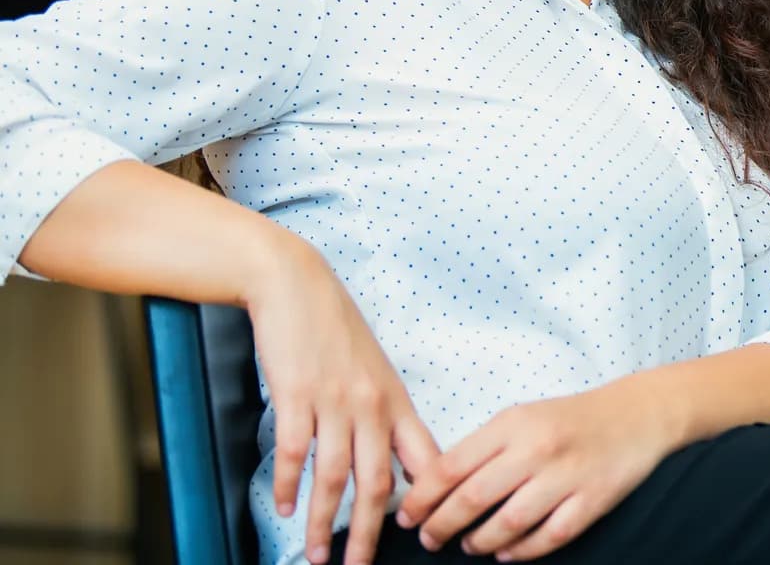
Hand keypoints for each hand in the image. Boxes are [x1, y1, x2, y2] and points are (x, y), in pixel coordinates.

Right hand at [244, 236, 438, 564]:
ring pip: (333, 477)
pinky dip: (289, 486)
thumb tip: (394, 460)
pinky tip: (284, 508)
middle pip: (376, 483)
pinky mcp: (297, 395)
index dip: (429, 501)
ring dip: (322, 522)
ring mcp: (334, 401)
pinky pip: (295, 451)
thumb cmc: (335, 331)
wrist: (297, 286)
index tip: (427, 534)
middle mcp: (371, 405)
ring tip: (316, 554)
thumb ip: (384, 415)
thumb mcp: (374, 372)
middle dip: (369, 533)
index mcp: (395, 401)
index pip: (423, 459)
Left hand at [398, 374, 676, 559]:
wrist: (637, 414)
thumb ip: (483, 447)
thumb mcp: (522, 417)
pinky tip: (507, 552)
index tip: (407, 516)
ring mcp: (566, 476)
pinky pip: (548, 537)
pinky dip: (521, 551)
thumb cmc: (570, 418)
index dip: (421, 498)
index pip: (451, 466)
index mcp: (514, 424)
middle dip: (441, 526)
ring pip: (507, 524)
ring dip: (479, 542)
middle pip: (472, 499)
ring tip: (469, 545)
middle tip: (429, 539)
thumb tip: (435, 486)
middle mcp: (538, 449)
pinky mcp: (592, 500)